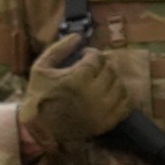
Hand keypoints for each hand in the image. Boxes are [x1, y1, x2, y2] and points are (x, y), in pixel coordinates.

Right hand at [20, 33, 132, 152]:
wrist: (39, 129)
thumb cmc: (38, 96)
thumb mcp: (40, 68)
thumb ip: (58, 49)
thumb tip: (78, 36)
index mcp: (77, 78)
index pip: (97, 57)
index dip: (90, 55)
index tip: (83, 58)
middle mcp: (93, 93)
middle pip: (110, 70)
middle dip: (101, 67)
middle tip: (91, 71)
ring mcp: (103, 109)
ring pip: (120, 86)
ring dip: (111, 81)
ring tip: (99, 83)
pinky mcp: (108, 122)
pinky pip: (126, 104)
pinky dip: (121, 97)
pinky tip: (109, 95)